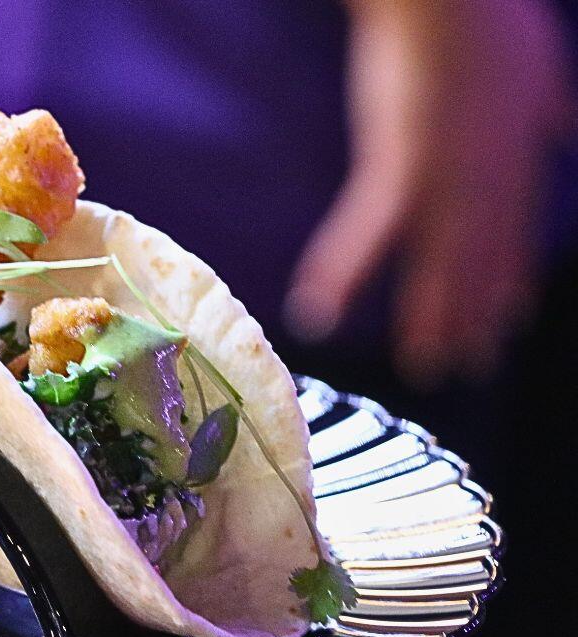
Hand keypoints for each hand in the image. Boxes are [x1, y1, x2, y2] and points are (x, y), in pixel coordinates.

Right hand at [284, 0, 572, 387]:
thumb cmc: (489, 13)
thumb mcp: (540, 66)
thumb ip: (553, 105)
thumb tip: (564, 129)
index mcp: (516, 154)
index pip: (517, 229)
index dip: (513, 275)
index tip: (512, 313)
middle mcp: (489, 179)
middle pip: (482, 258)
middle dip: (475, 313)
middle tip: (468, 365)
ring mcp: (448, 179)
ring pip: (442, 263)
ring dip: (433, 318)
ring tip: (425, 367)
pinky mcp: (402, 169)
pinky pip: (370, 233)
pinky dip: (343, 273)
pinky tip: (317, 311)